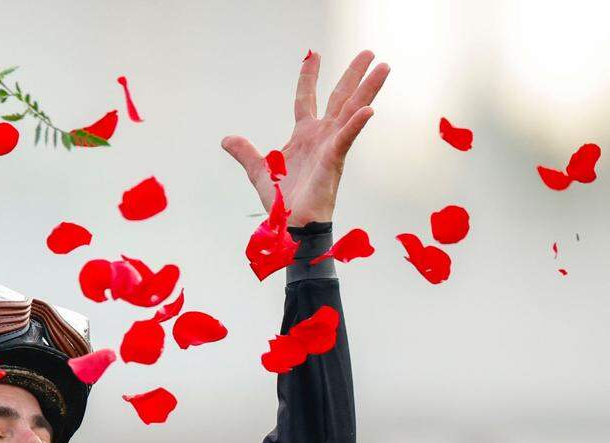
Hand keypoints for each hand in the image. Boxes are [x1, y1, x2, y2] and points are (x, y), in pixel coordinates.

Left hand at [222, 50, 388, 225]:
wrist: (291, 223)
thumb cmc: (282, 201)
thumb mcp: (259, 170)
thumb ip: (245, 152)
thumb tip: (226, 139)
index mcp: (304, 135)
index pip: (306, 98)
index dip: (309, 76)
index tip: (314, 54)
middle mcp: (321, 136)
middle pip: (339, 97)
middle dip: (353, 75)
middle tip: (368, 52)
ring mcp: (330, 146)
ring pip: (352, 111)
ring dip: (368, 89)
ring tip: (383, 67)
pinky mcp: (334, 160)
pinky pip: (347, 138)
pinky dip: (356, 124)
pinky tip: (368, 110)